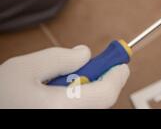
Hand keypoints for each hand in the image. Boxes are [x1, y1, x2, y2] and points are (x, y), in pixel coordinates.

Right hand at [0, 45, 128, 108]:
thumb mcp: (24, 68)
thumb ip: (59, 58)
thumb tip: (84, 54)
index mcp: (62, 107)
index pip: (106, 94)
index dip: (117, 76)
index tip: (121, 63)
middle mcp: (67, 119)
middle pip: (100, 102)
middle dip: (101, 82)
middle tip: (92, 66)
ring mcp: (63, 121)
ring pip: (88, 106)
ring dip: (86, 92)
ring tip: (62, 81)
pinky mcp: (56, 120)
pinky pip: (77, 110)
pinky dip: (76, 100)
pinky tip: (55, 94)